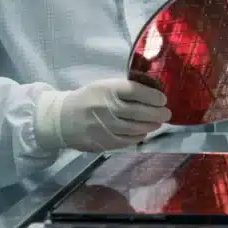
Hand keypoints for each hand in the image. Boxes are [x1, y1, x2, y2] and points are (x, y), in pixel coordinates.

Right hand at [35, 78, 171, 151]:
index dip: (153, 96)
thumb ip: (125, 89)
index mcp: (106, 89)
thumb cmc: (88, 99)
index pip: (135, 91)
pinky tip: (143, 132)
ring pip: (134, 128)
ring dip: (150, 125)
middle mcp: (105, 107)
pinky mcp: (101, 141)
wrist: (61, 118)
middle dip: (157, 113)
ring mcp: (103, 126)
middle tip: (167, 113)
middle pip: (138, 111)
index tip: (163, 99)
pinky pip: (126, 141)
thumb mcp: (103, 86)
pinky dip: (138, 137)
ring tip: (158, 122)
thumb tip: (153, 93)